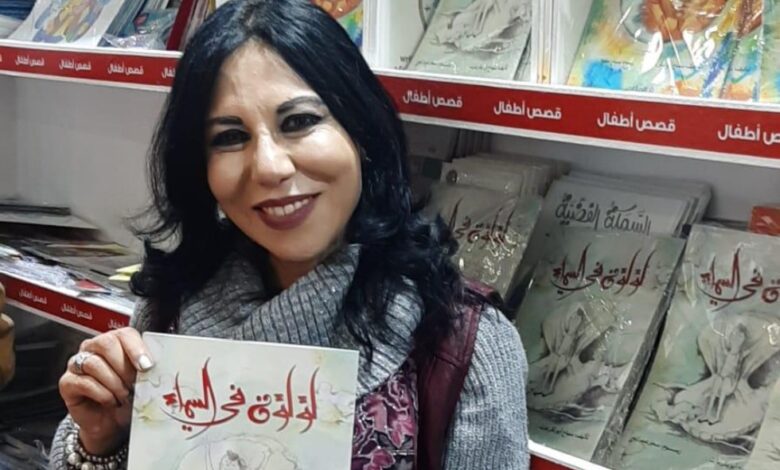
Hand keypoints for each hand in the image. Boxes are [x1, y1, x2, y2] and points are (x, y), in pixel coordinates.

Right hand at [58, 327, 153, 454]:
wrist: (110, 423)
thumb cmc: (127, 398)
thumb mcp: (141, 381)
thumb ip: (146, 369)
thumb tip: (155, 365)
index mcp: (115, 342)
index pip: (124, 334)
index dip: (136, 348)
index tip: (147, 365)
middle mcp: (93, 348)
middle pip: (106, 343)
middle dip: (123, 366)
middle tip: (133, 384)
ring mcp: (77, 364)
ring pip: (94, 363)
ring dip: (113, 382)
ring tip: (123, 395)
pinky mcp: (67, 382)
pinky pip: (83, 382)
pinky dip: (101, 394)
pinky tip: (110, 401)